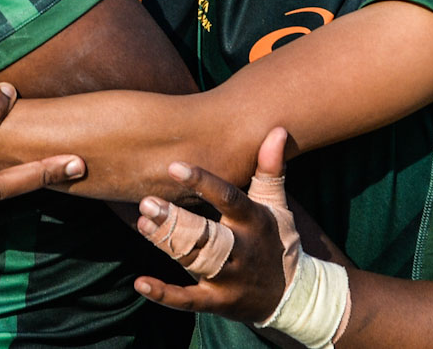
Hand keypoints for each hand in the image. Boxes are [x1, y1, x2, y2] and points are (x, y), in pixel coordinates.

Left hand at [133, 128, 292, 322]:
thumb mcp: (278, 204)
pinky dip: (164, 294)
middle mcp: (242, 250)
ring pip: (193, 261)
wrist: (293, 295)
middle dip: (176, 220)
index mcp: (254, 221)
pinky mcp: (218, 302)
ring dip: (166, 244)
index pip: (229, 199)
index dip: (204, 183)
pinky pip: (188, 301)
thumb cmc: (277, 239)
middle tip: (147, 202)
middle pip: (206, 234)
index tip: (175, 166)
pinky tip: (140, 283)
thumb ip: (270, 168)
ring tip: (142, 223)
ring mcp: (229, 279)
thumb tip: (278, 130)